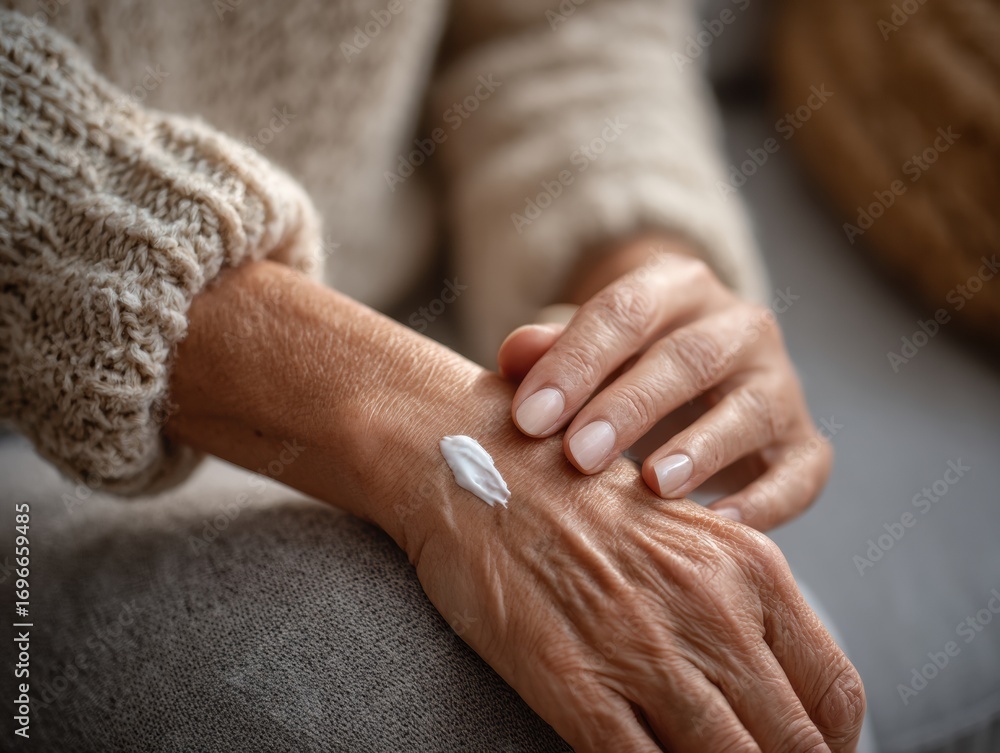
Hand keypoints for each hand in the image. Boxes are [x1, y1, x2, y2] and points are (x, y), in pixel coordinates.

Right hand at [169, 260, 862, 750]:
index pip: (832, 690)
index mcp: (746, 565)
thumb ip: (726, 597)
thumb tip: (759, 676)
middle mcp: (711, 608)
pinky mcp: (573, 682)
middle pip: (793, 743)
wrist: (468, 458)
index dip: (829, 743)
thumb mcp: (675, 527)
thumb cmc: (564, 489)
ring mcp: (642, 649)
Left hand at [499, 235, 830, 530]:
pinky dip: (764, 502)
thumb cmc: (625, 370)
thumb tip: (513, 355)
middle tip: (578, 456)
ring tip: (650, 486)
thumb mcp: (588, 352)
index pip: (626, 312)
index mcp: (676, 289)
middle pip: (687, 358)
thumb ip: (552, 352)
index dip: (576, 363)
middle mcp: (738, 327)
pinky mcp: (806, 445)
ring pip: (751, 409)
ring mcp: (780, 384)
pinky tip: (718, 526)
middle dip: (630, 407)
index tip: (529, 419)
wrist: (707, 386)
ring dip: (700, 449)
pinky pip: (797, 473)